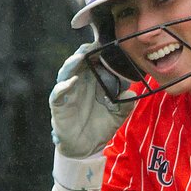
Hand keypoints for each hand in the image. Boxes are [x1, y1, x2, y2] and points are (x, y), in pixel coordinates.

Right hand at [49, 43, 130, 157]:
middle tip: (93, 44)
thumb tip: (131, 93)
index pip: (95, 62)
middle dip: (85, 52)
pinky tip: (72, 81)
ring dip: (72, 64)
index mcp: (93, 81)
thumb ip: (126, 104)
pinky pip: (58, 93)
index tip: (109, 43)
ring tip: (80, 57)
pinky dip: (64, 86)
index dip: (100, 53)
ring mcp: (68, 92)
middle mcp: (79, 82)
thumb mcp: (118, 115)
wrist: (86, 147)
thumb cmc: (101, 125)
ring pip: (66, 73)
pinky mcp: (59, 104)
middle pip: (79, 62)